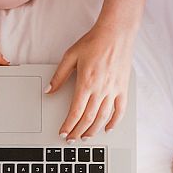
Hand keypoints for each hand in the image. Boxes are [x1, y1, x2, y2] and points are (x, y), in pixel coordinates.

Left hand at [45, 23, 132, 142]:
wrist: (116, 32)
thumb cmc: (94, 42)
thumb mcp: (70, 56)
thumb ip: (59, 76)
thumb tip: (49, 91)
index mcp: (86, 83)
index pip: (75, 111)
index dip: (68, 125)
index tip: (63, 133)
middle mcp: (100, 89)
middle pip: (88, 118)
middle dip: (78, 131)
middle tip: (71, 139)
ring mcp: (113, 90)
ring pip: (103, 117)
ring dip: (93, 130)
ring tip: (85, 137)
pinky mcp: (123, 88)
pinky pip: (120, 110)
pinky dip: (114, 121)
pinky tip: (108, 128)